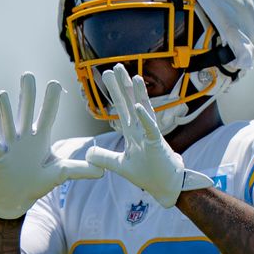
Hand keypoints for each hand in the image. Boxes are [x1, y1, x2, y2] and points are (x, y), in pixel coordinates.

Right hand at [0, 73, 103, 218]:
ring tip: (2, 94)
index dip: (51, 100)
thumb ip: (79, 170)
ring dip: (4, 110)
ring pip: (7, 124)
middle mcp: (24, 137)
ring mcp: (10, 146)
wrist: (18, 197)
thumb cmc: (38, 180)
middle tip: (28, 74)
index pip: (47, 115)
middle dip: (27, 95)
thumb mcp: (61, 173)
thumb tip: (102, 171)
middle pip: (26, 112)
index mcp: (40, 137)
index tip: (55, 83)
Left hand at [84, 64, 213, 207]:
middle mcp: (141, 129)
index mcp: (132, 133)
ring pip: (142, 109)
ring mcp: (150, 135)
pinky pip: (150, 128)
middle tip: (115, 66)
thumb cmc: (149, 174)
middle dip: (122, 86)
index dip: (114, 92)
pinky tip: (137, 106)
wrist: (166, 187)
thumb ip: (104, 157)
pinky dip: (144, 117)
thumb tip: (87, 153)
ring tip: (133, 75)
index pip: (121, 108)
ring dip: (137, 94)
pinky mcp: (157, 144)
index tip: (106, 76)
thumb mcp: (120, 166)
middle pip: (130, 103)